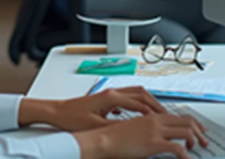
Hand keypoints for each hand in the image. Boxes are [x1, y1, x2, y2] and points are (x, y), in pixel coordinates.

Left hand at [18, 88, 164, 131]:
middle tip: (167, 116)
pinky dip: (139, 102)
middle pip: (142, 94)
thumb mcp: (96, 126)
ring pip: (136, 92)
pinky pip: (129, 96)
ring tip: (159, 112)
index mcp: (111, 97)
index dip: (153, 113)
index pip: (139, 103)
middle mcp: (112, 92)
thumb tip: (132, 132)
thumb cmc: (72, 118)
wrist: (56, 111)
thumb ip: (116, 127)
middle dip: (156, 104)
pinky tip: (140, 112)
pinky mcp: (106, 97)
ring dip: (149, 101)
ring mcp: (109, 93)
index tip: (164, 120)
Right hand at [73, 114, 208, 158]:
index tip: (199, 131)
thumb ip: (148, 130)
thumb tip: (158, 137)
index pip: (179, 116)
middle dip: (199, 131)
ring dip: (195, 141)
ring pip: (186, 131)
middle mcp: (156, 120)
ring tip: (195, 150)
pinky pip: (177, 148)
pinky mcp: (153, 143)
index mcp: (152, 116)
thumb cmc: (114, 137)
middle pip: (187, 121)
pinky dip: (186, 155)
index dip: (193, 123)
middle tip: (204, 141)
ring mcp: (155, 130)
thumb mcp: (134, 129)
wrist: (103, 140)